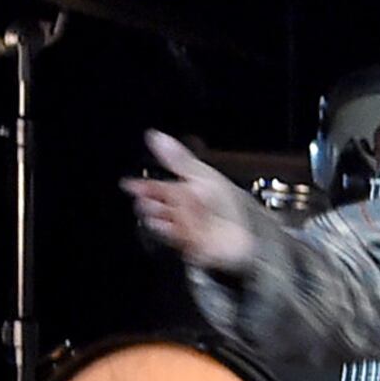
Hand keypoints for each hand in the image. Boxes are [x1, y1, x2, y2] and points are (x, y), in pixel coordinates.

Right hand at [122, 131, 259, 276]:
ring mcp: (185, 228)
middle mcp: (182, 210)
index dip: (143, 186)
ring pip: (164, 221)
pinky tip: (168, 224)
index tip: (128, 184)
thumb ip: (177, 158)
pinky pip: (177, 237)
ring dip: (158, 214)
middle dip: (148, 201)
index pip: (157, 188)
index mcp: (184, 191)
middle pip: (157, 205)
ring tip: (154, 208)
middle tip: (143, 197)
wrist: (251, 229)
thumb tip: (155, 136)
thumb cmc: (230, 202)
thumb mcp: (201, 174)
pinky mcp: (189, 245)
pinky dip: (175, 229)